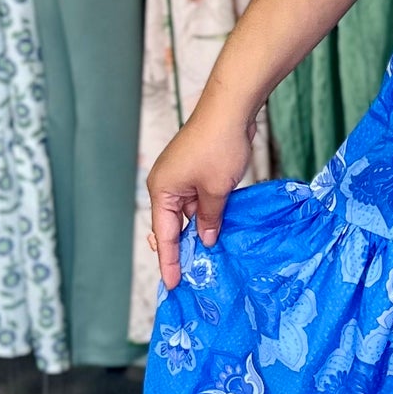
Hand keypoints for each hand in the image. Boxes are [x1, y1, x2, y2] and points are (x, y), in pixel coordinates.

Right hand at [146, 93, 258, 290]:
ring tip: (208, 258)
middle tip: (189, 277)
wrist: (230, 110)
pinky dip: (207, 214)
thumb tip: (205, 240)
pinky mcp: (196, 170)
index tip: (173, 284)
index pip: (164, 234)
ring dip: (199, 230)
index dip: (169, 261)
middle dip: (182, 248)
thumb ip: (210, 219)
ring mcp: (181, 176)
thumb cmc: (218, 148)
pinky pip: (198, 200)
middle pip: (173, 225)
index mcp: (162, 190)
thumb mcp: (216, 191)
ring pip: (188, 213)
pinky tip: (219, 229)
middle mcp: (166, 184)